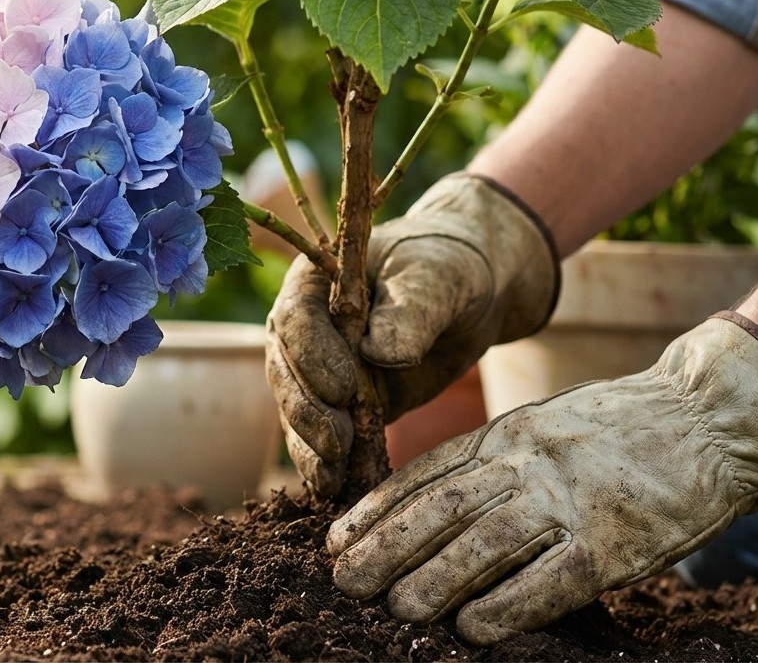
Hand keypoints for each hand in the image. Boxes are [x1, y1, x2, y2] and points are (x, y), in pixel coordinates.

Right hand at [266, 174, 557, 495]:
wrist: (470, 294)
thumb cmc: (448, 270)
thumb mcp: (437, 279)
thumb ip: (410, 311)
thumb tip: (380, 354)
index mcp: (315, 281)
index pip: (297, 320)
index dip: (313, 357)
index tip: (344, 389)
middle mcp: (302, 326)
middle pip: (286, 371)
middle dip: (306, 411)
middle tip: (336, 442)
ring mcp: (315, 368)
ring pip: (295, 410)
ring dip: (308, 446)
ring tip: (329, 479)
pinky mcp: (338, 404)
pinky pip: (319, 436)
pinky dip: (324, 463)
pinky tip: (332, 488)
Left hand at [326, 312, 757, 644]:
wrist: (706, 418)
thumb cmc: (615, 431)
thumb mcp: (539, 427)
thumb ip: (489, 461)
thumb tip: (426, 507)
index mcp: (505, 436)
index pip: (424, 475)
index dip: (374, 511)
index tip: (335, 541)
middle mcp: (527, 463)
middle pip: (440, 509)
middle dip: (386, 548)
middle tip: (346, 581)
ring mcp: (570, 500)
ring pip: (484, 544)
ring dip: (433, 581)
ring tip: (398, 611)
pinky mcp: (614, 541)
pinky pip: (551, 580)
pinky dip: (507, 607)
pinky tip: (474, 630)